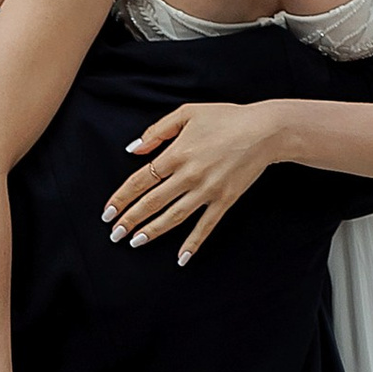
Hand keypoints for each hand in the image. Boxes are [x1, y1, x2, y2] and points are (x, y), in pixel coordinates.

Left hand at [102, 98, 280, 259]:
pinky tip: (181, 258)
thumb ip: (157, 131)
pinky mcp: (225, 200)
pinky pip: (205, 226)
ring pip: (174, 217)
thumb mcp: (187, 113)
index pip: (140, 180)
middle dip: (130, 220)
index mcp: (177, 153)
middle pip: (152, 202)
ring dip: (152, 231)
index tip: (108, 212)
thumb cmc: (226, 118)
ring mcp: (207, 190)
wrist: (264, 131)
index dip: (121, 197)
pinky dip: (193, 243)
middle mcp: (189, 175)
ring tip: (135, 242)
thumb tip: (133, 149)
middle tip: (114, 234)